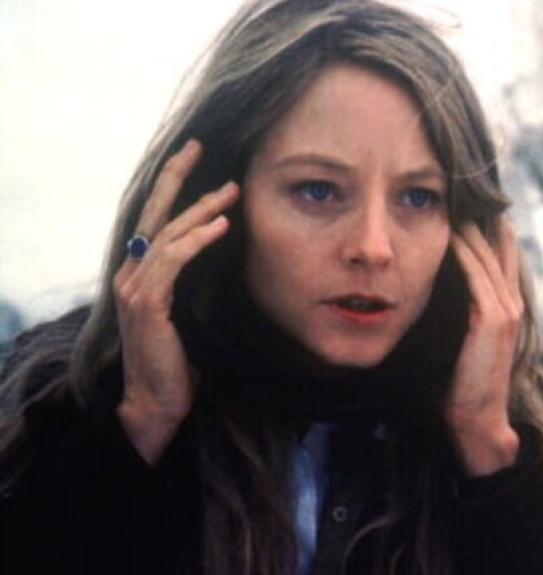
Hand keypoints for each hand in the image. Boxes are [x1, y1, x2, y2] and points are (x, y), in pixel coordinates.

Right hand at [114, 139, 238, 464]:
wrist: (158, 401)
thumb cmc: (177, 360)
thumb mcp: (185, 311)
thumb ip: (189, 281)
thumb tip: (218, 250)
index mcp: (139, 274)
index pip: (153, 220)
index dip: (171, 187)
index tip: (193, 158)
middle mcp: (130, 274)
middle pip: (153, 214)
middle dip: (176, 177)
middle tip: (198, 146)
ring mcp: (134, 288)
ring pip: (168, 233)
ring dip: (201, 209)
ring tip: (231, 191)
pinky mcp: (147, 303)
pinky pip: (173, 260)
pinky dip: (198, 239)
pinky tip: (221, 225)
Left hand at [446, 217, 523, 475]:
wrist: (477, 420)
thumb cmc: (461, 384)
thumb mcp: (463, 341)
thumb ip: (459, 313)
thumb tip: (433, 289)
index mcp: (508, 308)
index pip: (502, 254)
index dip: (490, 226)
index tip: (470, 202)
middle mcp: (512, 303)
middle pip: (501, 245)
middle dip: (483, 216)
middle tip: (463, 188)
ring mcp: (506, 310)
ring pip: (490, 255)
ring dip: (472, 227)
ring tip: (455, 200)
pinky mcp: (493, 319)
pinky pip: (478, 275)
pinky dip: (466, 251)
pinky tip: (452, 233)